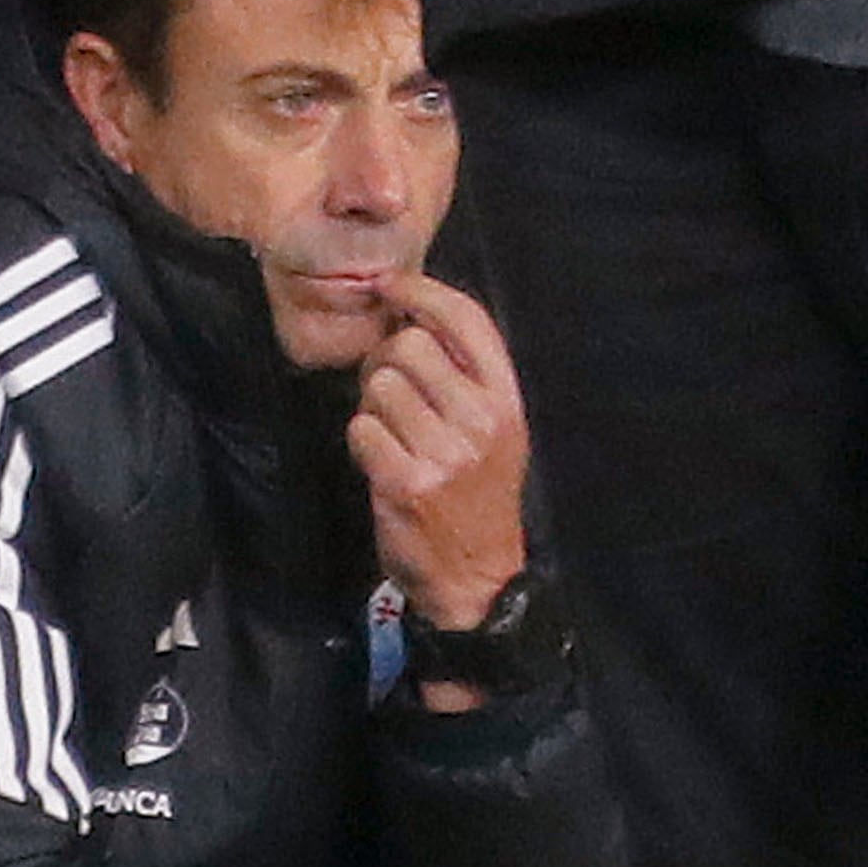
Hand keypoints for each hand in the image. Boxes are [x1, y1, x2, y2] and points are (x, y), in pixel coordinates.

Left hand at [348, 273, 529, 630]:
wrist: (477, 579)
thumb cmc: (479, 495)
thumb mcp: (494, 430)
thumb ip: (463, 375)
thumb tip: (406, 316)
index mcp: (506, 399)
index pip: (467, 319)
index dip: (423, 292)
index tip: (392, 287)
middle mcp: (480, 419)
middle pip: (409, 345)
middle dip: (386, 360)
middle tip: (390, 388)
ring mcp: (444, 452)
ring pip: (379, 385)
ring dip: (373, 405)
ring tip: (391, 431)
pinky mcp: (405, 482)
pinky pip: (361, 428)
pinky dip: (363, 441)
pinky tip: (382, 461)